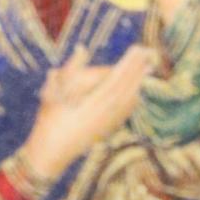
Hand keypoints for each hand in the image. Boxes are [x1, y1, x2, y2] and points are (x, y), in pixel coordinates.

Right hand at [20, 45, 153, 181]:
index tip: (136, 49)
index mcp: (94, 99)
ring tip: (147, 69)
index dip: (128, 63)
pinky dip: (132, 101)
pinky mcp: (107, 130)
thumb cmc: (51, 118)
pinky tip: (137, 95)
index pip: (117, 76)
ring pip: (128, 98)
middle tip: (148, 54)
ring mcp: (109, 121)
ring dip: (138, 83)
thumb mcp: (53, 91)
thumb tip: (82, 48)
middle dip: (137, 68)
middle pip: (126, 85)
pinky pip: (125, 113)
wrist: (52, 151)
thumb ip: (71, 69)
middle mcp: (106, 110)